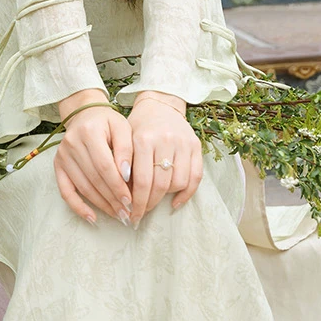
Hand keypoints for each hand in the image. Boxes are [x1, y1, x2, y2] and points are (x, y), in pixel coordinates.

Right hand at [53, 90, 131, 224]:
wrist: (85, 114)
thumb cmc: (107, 122)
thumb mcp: (122, 127)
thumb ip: (126, 149)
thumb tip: (126, 175)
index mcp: (89, 132)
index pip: (104, 165)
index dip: (117, 185)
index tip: (131, 200)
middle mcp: (72, 144)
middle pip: (94, 178)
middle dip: (112, 198)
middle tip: (128, 213)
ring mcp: (62, 156)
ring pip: (83, 187)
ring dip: (101, 205)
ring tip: (117, 214)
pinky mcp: (58, 165)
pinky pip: (65, 191)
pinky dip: (78, 206)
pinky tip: (92, 218)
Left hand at [127, 92, 199, 223]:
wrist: (159, 105)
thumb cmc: (138, 127)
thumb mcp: (125, 141)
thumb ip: (124, 166)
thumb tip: (124, 199)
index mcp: (143, 139)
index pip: (142, 181)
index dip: (137, 203)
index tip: (131, 215)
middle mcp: (165, 140)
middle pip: (160, 185)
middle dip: (149, 204)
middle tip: (140, 215)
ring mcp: (183, 143)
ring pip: (178, 182)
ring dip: (165, 197)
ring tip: (154, 200)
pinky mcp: (196, 146)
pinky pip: (196, 177)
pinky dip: (186, 193)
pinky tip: (174, 202)